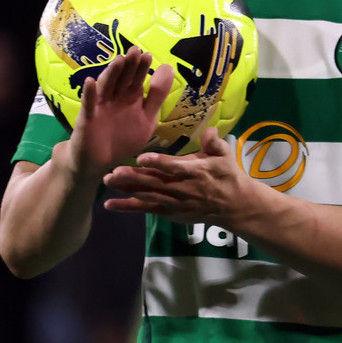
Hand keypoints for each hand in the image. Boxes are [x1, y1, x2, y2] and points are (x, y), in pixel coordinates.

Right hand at [69, 46, 173, 176]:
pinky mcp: (87, 119)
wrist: (99, 163)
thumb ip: (157, 96)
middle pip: (122, 79)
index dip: (142, 68)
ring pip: (106, 87)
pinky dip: (89, 94)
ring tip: (119, 60)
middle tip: (135, 50)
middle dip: (129, 66)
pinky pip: (88, 105)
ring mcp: (100, 107)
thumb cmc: (123, 139)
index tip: (148, 55)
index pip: (136, 79)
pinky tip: (90, 82)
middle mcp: (114, 98)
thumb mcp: (147, 119)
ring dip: (112, 74)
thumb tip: (168, 68)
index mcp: (129, 98)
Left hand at [103, 126, 254, 225]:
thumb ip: (214, 142)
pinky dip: (128, 208)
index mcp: (196, 171)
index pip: (175, 167)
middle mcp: (182, 188)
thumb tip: (208, 129)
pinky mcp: (169, 213)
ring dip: (126, 190)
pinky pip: (146, 210)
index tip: (141, 157)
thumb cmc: (228, 176)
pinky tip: (110, 204)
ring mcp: (174, 203)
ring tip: (107, 182)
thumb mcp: (225, 155)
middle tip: (113, 171)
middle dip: (133, 177)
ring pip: (147, 195)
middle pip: (155, 183)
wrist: (234, 206)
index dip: (158, 163)